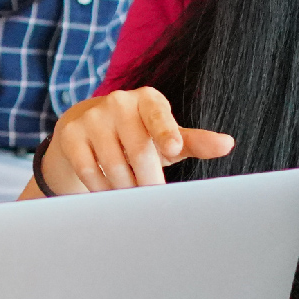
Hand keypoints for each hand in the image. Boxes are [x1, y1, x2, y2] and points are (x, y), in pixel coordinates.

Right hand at [41, 88, 232, 192]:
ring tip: (131, 194)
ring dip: (126, 188)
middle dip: (149, 180)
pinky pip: (89, 170)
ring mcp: (92, 117)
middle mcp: (118, 101)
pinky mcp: (70, 134)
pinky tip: (108, 190)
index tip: (173, 147)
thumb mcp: (167, 137)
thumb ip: (195, 141)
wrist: (87, 126)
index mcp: (147, 99)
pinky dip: (102, 188)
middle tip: (156, 199)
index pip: (158, 114)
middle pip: (139, 150)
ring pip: (113, 165)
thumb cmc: (139, 134)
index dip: (165, 131)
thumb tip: (227, 143)